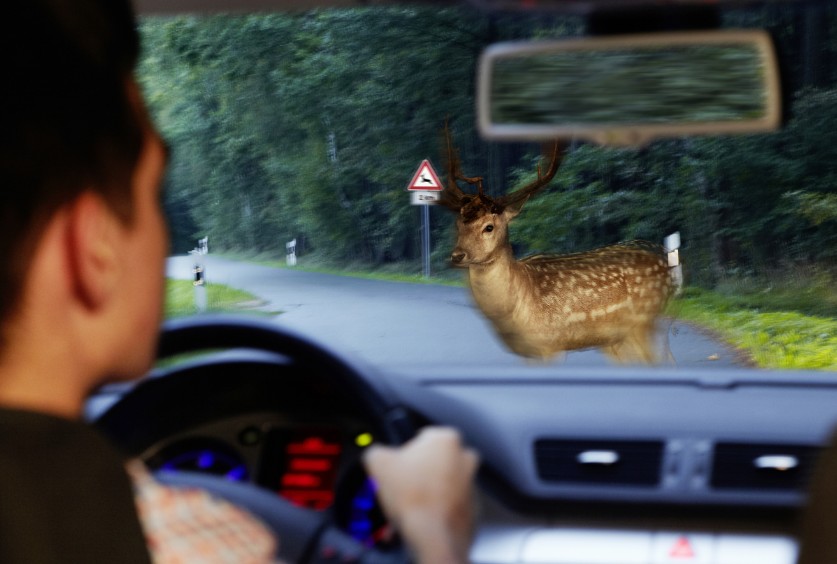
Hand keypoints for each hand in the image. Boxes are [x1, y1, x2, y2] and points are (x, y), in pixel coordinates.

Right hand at [362, 427, 478, 563]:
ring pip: (444, 482)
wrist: (433, 535)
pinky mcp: (473, 506)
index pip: (421, 437)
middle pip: (434, 460)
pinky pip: (451, 503)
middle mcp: (465, 457)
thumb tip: (376, 454)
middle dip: (419, 471)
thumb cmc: (412, 497)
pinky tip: (422, 516)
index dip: (405, 453)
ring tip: (410, 504)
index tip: (397, 466)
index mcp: (445, 438)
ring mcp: (472, 482)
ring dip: (429, 490)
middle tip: (402, 485)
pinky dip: (438, 508)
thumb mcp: (378, 462)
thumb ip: (377, 450)